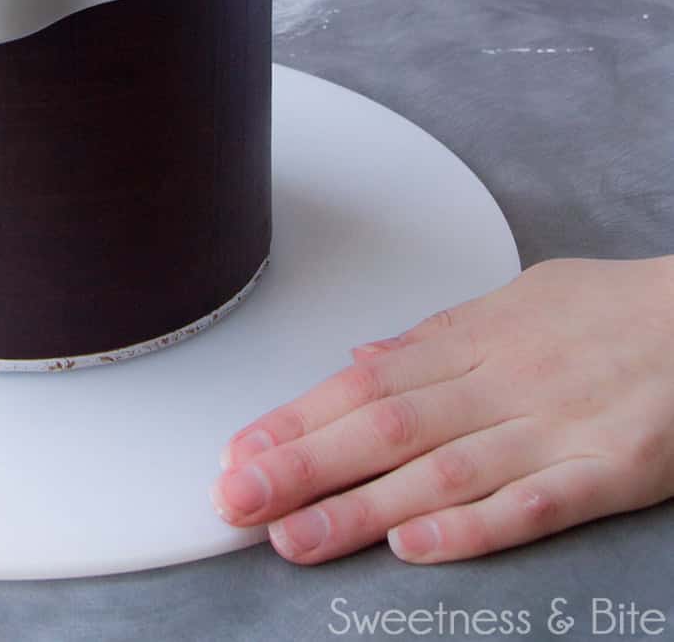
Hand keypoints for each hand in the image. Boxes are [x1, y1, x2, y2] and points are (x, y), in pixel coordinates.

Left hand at [210, 256, 673, 563]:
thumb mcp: (519, 301)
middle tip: (237, 497)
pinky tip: (416, 546)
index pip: (367, 382)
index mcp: (477, 337)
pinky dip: (472, 526)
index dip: (298, 417)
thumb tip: (363, 361)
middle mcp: (503, 380)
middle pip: (386, 426)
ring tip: (296, 537)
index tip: (241, 448)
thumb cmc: (611, 311)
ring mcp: (554, 426)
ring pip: (441, 470)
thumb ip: (438, 338)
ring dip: (361, 509)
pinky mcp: (608, 468)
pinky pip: (533, 503)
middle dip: (303, 463)